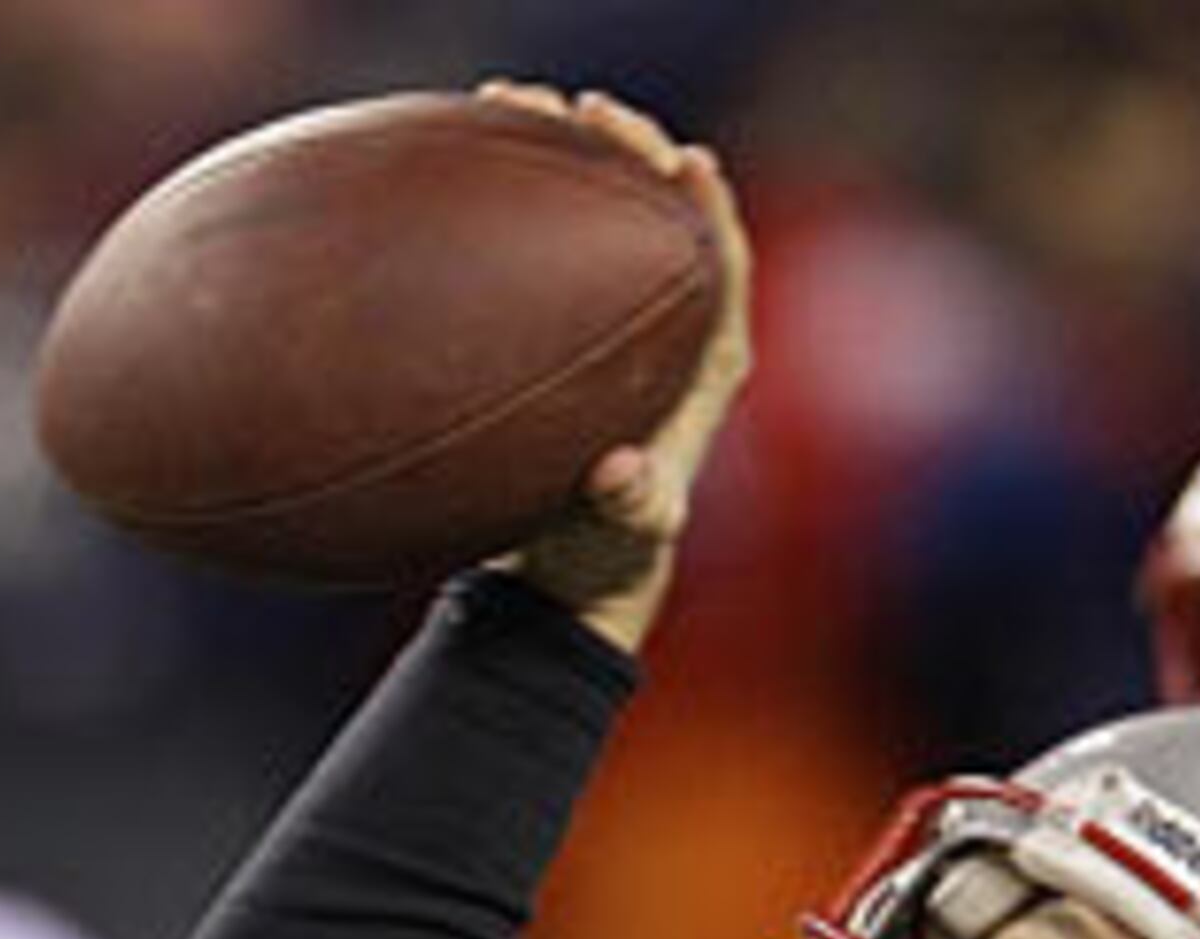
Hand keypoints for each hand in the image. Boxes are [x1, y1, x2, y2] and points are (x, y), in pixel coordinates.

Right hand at [475, 82, 751, 651]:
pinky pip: (551, 243)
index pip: (723, 265)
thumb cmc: (604, 552)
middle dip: (633, 152)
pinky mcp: (570, 325)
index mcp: (708, 367)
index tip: (686, 162)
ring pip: (605, 213)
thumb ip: (628, 505)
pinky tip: (476, 156)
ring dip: (571, 155)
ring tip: (523, 104)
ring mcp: (621, 322)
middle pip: (665, 213)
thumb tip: (619, 473)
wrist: (570, 573)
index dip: (710, 208)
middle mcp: (674, 331)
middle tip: (587, 112)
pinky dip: (523, 198)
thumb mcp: (621, 534)